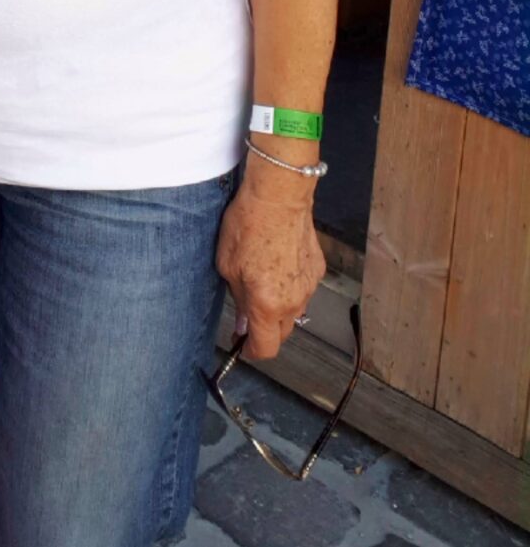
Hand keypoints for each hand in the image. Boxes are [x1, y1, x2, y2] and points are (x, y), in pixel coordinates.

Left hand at [215, 167, 325, 361]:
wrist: (278, 196)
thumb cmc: (249, 224)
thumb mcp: (227, 264)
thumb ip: (238, 298)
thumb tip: (244, 321)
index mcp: (267, 304)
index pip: (265, 347)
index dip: (251, 351)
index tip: (242, 345)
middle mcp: (293, 301)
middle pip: (281, 333)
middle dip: (265, 330)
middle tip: (248, 313)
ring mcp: (309, 286)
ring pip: (294, 311)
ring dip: (279, 307)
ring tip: (261, 280)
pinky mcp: (318, 270)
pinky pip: (303, 289)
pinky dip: (290, 286)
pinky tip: (277, 265)